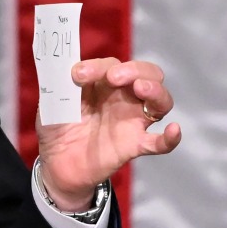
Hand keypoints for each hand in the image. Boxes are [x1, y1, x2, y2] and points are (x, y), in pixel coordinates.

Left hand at [36, 58, 180, 210]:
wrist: (55, 163)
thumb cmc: (57, 125)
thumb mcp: (52, 100)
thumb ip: (59, 83)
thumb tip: (66, 67)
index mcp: (103, 83)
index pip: (112, 65)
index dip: (97, 66)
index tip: (78, 75)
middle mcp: (123, 98)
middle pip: (147, 74)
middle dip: (134, 69)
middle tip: (113, 77)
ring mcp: (131, 121)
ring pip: (160, 101)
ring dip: (155, 90)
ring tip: (140, 88)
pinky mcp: (134, 146)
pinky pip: (160, 143)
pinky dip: (170, 138)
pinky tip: (174, 130)